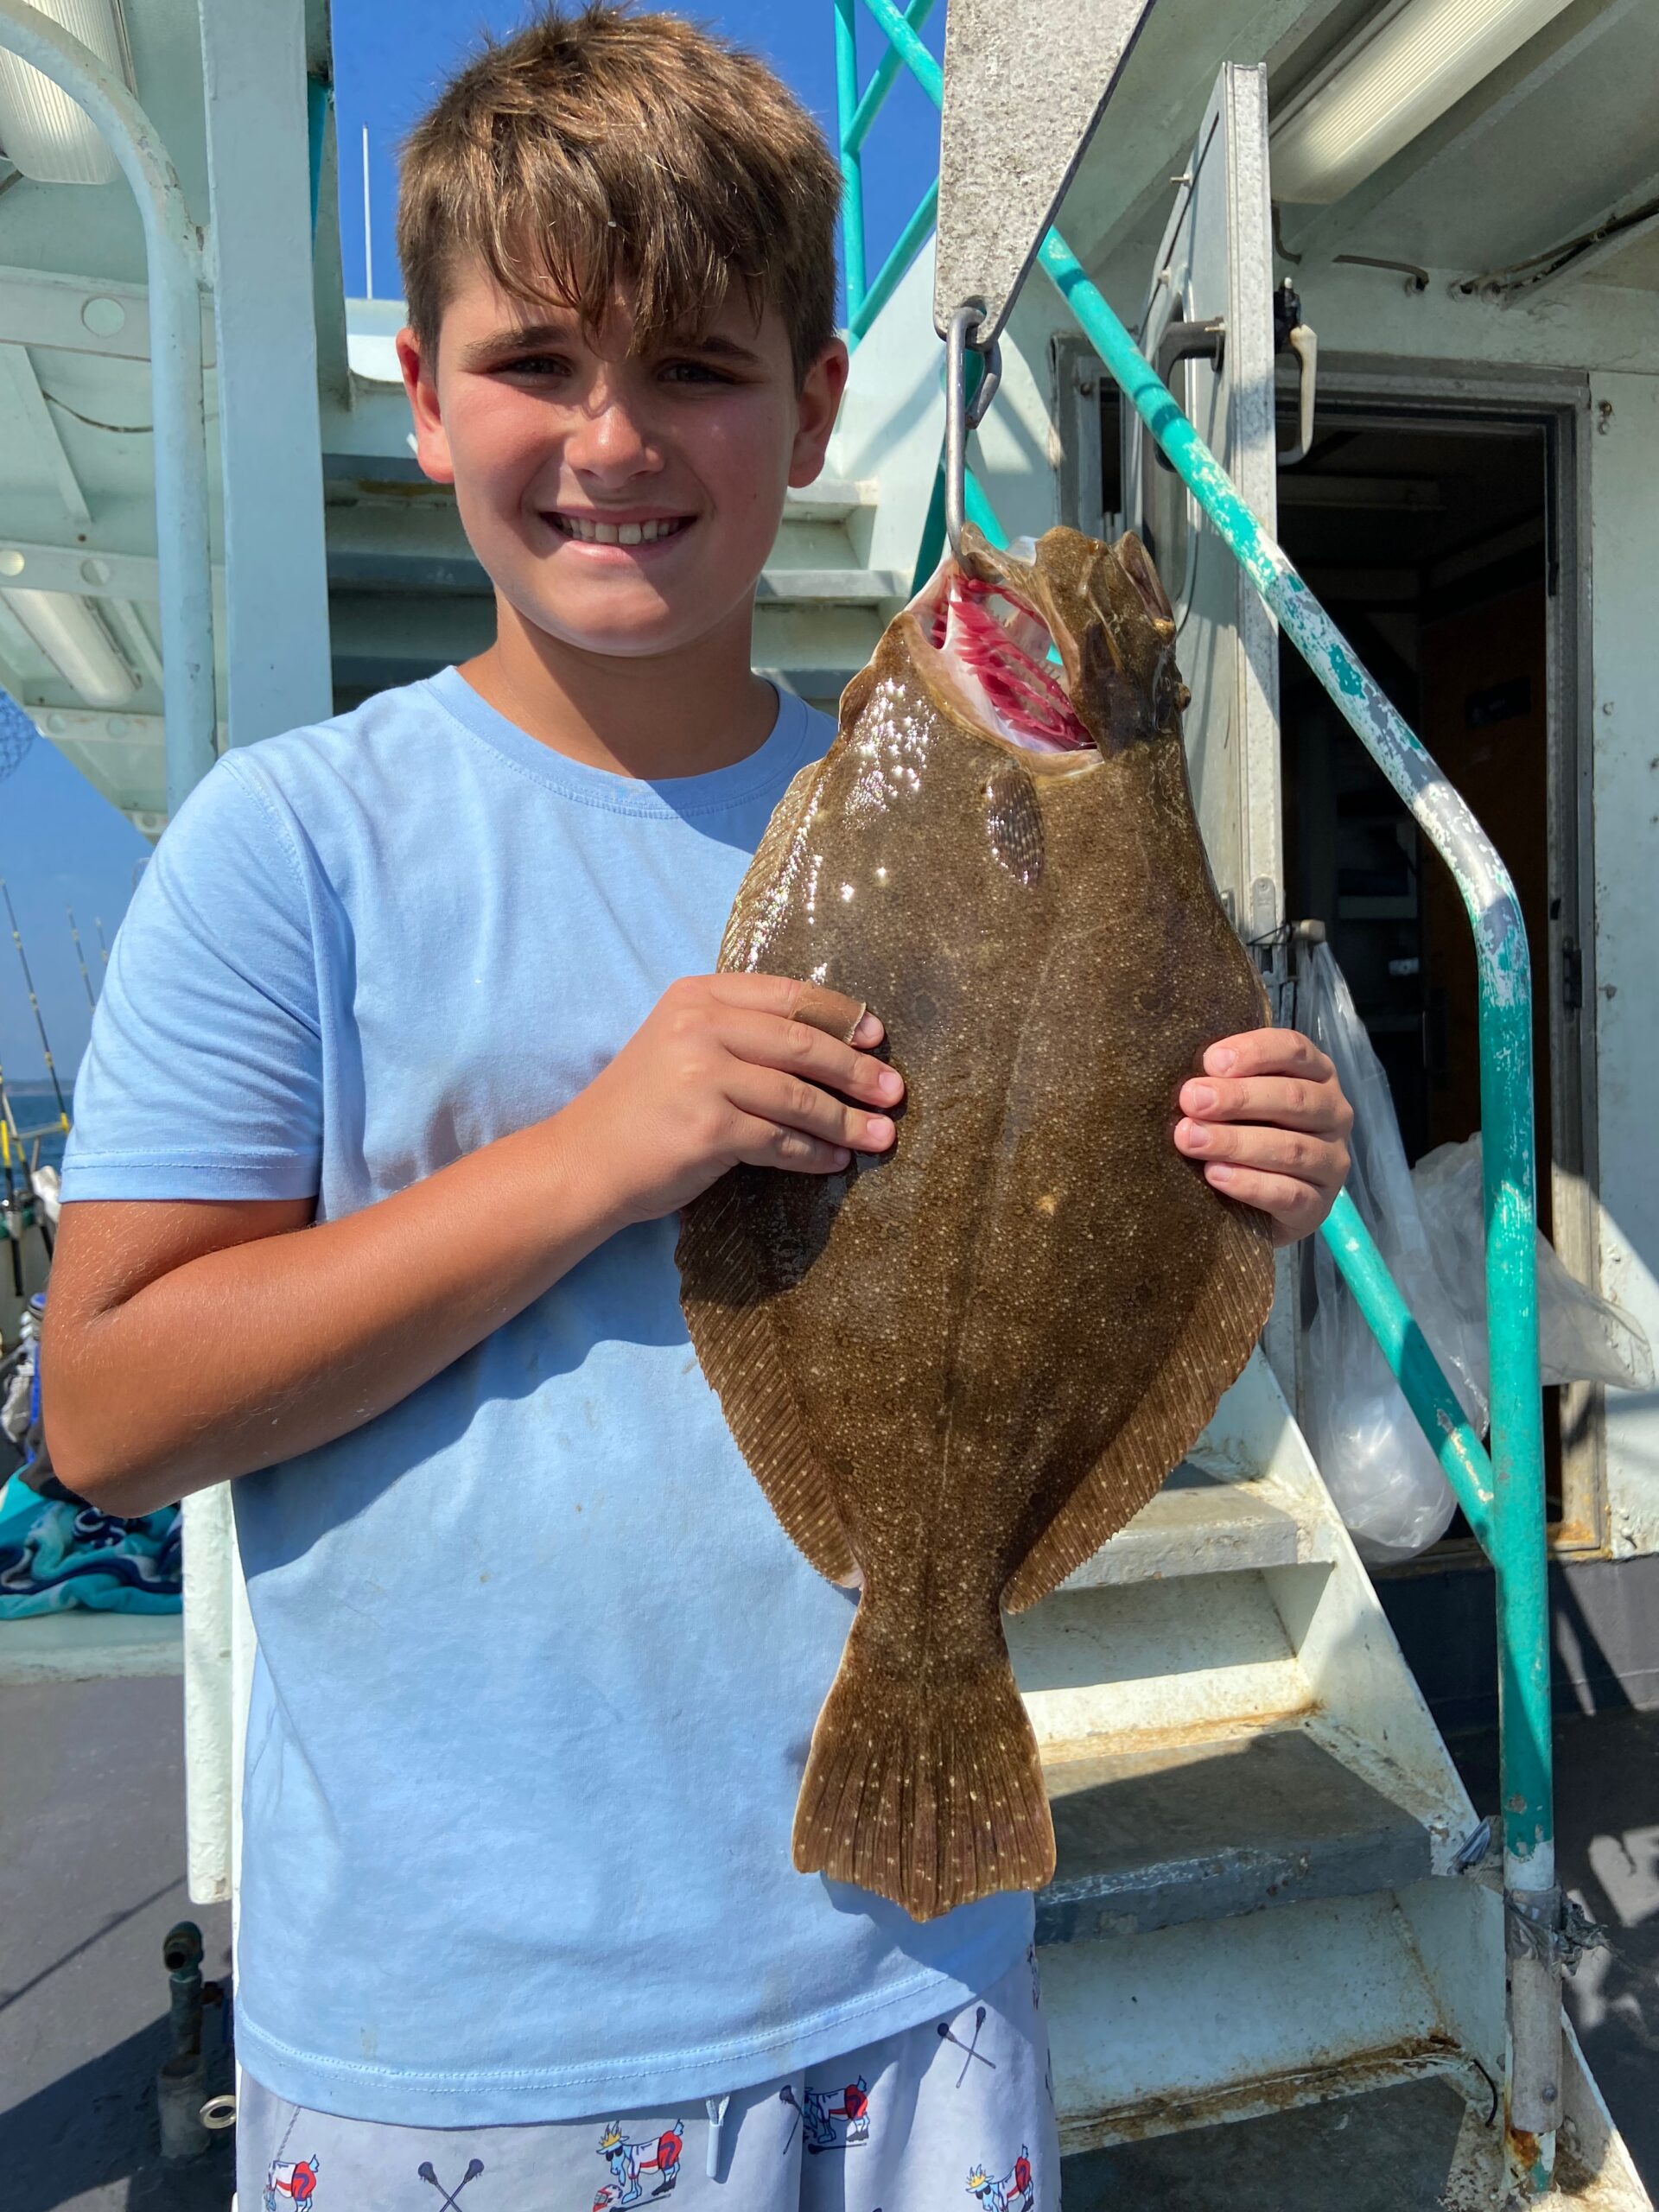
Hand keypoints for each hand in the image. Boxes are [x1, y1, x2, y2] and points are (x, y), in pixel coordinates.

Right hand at [561, 972, 904, 1226]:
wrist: (583, 1162)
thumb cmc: (640, 1109)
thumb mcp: (681, 1047)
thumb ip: (738, 1035)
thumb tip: (828, 1048)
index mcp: (697, 997)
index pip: (787, 995)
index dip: (840, 1015)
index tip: (877, 1036)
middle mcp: (699, 1027)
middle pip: (802, 1043)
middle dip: (856, 1070)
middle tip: (894, 1091)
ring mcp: (702, 1076)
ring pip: (797, 1096)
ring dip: (846, 1120)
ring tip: (880, 1137)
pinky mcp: (708, 1128)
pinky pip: (780, 1140)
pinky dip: (814, 1154)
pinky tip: (835, 1162)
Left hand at [1173, 1029, 1352, 1247]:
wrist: (1259, 1206)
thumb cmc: (1245, 1133)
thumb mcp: (1238, 1102)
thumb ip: (1223, 1082)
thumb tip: (1189, 1081)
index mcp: (1317, 1075)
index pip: (1294, 1051)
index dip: (1254, 1052)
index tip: (1210, 1062)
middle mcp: (1333, 1114)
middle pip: (1293, 1097)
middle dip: (1238, 1097)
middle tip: (1191, 1100)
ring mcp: (1331, 1162)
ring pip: (1291, 1148)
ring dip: (1235, 1142)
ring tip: (1191, 1139)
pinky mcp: (1318, 1206)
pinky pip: (1289, 1194)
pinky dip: (1249, 1183)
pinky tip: (1214, 1175)